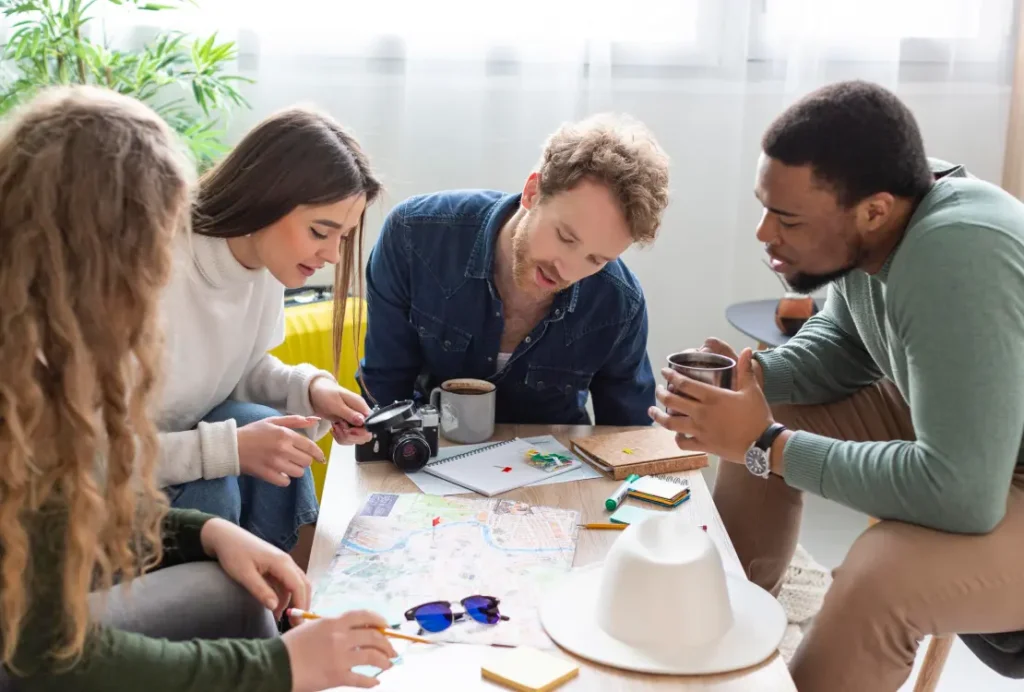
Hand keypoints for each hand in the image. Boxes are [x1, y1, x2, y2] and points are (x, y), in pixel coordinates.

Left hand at [200, 518, 309, 621]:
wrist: (225, 536)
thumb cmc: (233, 554)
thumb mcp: (245, 575)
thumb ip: (261, 591)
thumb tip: (275, 608)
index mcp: (281, 562)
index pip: (299, 586)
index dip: (301, 605)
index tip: (297, 623)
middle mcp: (286, 561)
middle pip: (303, 584)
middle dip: (302, 604)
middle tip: (297, 624)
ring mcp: (282, 562)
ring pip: (296, 583)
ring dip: (294, 601)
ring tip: (285, 619)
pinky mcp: (276, 565)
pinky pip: (286, 582)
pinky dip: (285, 596)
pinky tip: (276, 607)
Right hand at [237, 416, 324, 486]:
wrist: (231, 446)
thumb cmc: (253, 432)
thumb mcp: (273, 421)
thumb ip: (294, 420)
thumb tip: (314, 420)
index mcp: (285, 435)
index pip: (310, 447)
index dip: (318, 453)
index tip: (320, 457)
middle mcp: (282, 449)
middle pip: (306, 461)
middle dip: (304, 460)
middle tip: (296, 457)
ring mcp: (275, 463)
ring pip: (298, 472)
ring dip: (295, 469)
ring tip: (287, 464)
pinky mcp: (267, 475)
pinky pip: (286, 482)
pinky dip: (284, 478)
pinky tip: (279, 472)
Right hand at [284, 610, 397, 691]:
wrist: (276, 665)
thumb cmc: (290, 646)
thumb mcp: (311, 627)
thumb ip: (330, 626)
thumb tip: (348, 628)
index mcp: (333, 622)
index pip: (364, 616)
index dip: (379, 620)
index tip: (386, 626)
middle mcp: (340, 637)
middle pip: (374, 637)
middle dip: (387, 644)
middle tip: (392, 650)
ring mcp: (340, 657)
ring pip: (372, 657)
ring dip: (384, 661)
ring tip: (389, 664)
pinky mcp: (337, 676)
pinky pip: (361, 679)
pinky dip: (371, 681)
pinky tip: (376, 682)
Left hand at [308, 377, 372, 445]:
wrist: (316, 392)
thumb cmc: (326, 394)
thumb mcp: (336, 404)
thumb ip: (349, 413)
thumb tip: (363, 421)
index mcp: (361, 407)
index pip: (371, 424)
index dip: (361, 431)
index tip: (348, 429)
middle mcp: (360, 415)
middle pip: (365, 435)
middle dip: (351, 436)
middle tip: (339, 426)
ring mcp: (353, 422)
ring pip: (356, 439)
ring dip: (344, 437)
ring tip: (335, 426)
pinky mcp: (347, 426)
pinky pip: (348, 439)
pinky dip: (340, 438)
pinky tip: (334, 429)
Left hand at [649, 348, 772, 462]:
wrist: (762, 444)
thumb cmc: (758, 415)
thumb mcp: (752, 390)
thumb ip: (746, 370)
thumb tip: (746, 350)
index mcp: (712, 397)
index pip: (684, 383)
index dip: (671, 376)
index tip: (664, 371)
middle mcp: (701, 413)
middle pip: (672, 401)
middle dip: (660, 394)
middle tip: (658, 389)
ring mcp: (700, 430)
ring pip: (671, 423)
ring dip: (658, 416)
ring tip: (652, 411)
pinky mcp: (703, 445)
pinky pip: (683, 442)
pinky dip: (676, 438)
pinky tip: (675, 434)